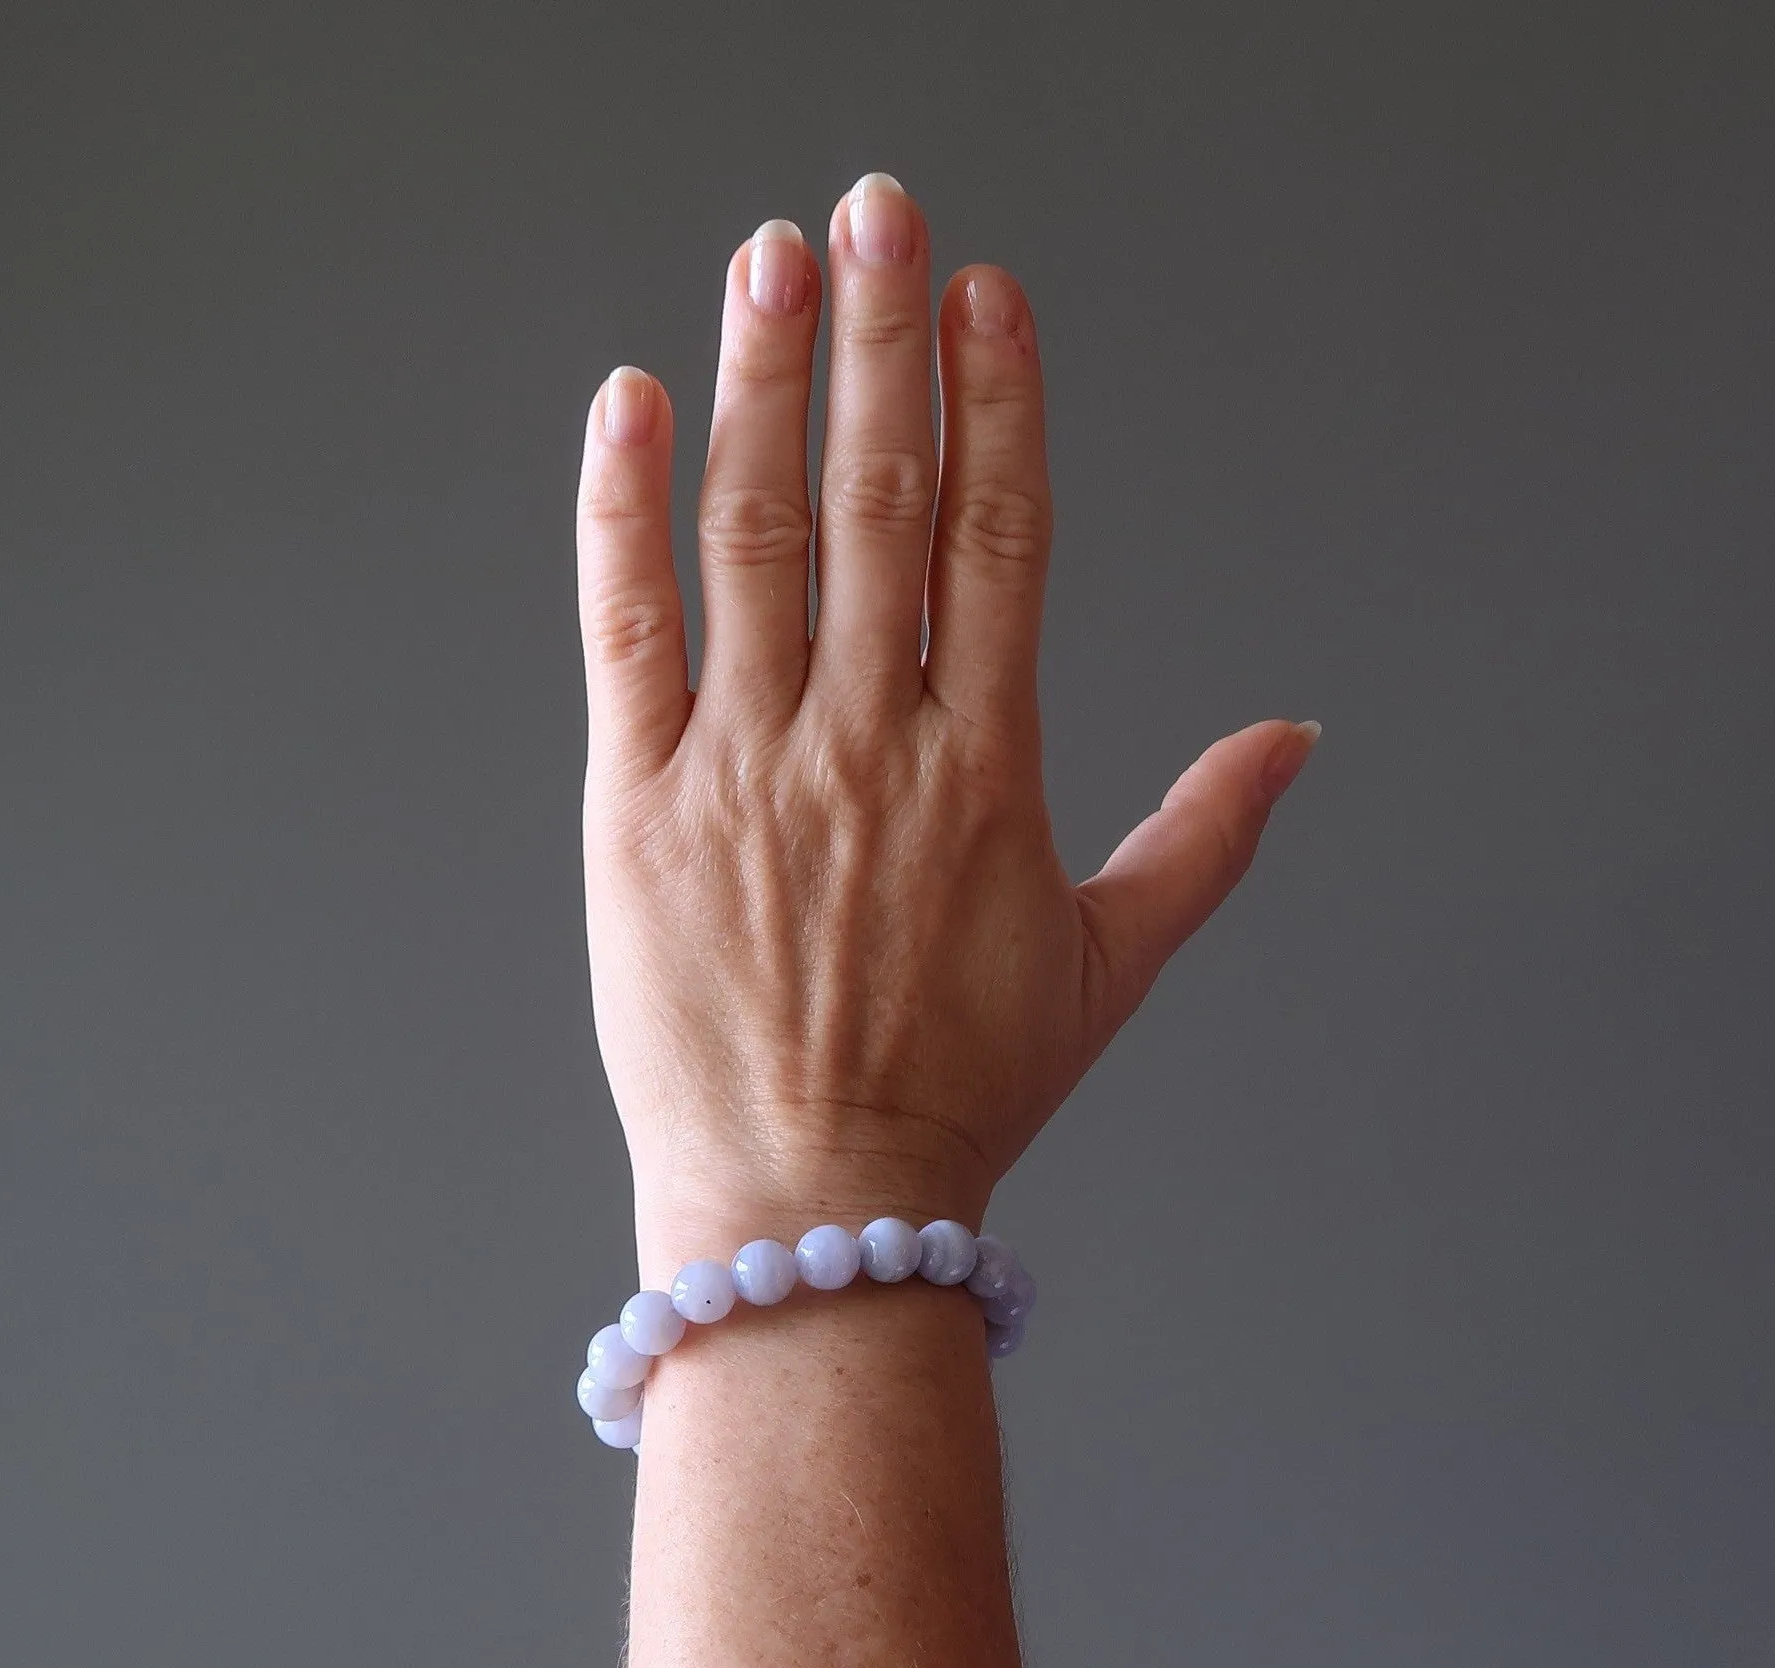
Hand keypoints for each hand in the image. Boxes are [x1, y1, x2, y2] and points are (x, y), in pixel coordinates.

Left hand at [576, 175, 1316, 1273]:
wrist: (812, 1211)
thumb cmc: (957, 1096)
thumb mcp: (1110, 967)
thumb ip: (1206, 840)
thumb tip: (1296, 740)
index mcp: (984, 770)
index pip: (1000, 539)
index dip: (995, 402)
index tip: (983, 295)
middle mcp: (867, 746)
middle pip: (883, 501)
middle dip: (877, 340)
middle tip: (873, 209)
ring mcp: (744, 771)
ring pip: (754, 539)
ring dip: (762, 386)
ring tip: (767, 262)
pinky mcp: (636, 811)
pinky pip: (624, 634)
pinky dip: (619, 516)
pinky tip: (625, 409)